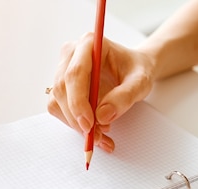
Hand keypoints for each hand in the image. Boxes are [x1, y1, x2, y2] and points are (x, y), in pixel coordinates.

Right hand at [47, 32, 155, 151]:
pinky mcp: (61, 88)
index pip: (74, 74)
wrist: (133, 70)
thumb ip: (124, 97)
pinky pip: (59, 109)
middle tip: (97, 136)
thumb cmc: (136, 70)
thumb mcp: (141, 82)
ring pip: (56, 102)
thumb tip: (102, 116)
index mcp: (89, 44)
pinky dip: (74, 125)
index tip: (89, 125)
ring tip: (101, 135)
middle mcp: (71, 54)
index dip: (78, 102)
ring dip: (75, 124)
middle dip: (76, 118)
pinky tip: (94, 132)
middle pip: (62, 89)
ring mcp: (62, 71)